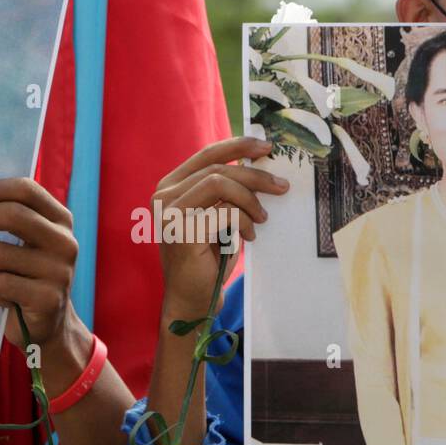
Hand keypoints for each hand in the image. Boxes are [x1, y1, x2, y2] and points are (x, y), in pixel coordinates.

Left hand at [0, 178, 79, 350]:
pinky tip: (0, 298)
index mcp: (60, 220)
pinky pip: (1, 284)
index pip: (26, 190)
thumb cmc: (26, 277)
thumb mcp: (25, 243)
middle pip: (14, 215)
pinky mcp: (48, 298)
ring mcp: (60, 271)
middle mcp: (65, 242)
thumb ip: (8, 219)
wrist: (48, 325)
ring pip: (0, 253)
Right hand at [151, 136, 287, 318]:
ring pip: (220, 184)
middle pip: (217, 169)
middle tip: (281, 187)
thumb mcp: (217, 215)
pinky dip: (244, 221)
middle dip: (255, 176)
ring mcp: (170, 214)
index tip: (266, 147)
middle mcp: (164, 197)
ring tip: (262, 217)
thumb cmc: (209, 257)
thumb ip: (226, 191)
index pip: (206, 155)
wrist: (193, 298)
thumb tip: (261, 164)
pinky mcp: (182, 232)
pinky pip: (225, 211)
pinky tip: (249, 236)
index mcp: (170, 187)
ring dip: (250, 199)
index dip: (237, 145)